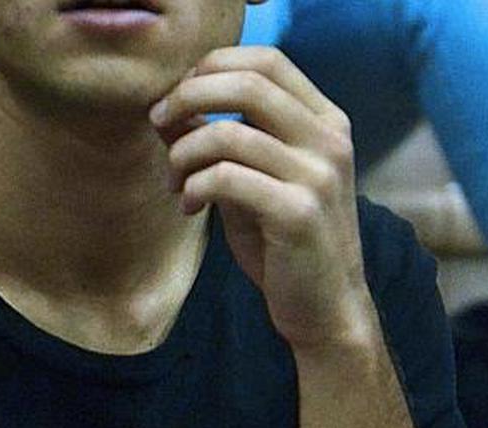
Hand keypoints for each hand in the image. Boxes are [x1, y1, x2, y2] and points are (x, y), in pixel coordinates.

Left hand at [150, 47, 375, 350]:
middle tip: (159, 121)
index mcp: (324, 122)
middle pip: (247, 84)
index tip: (177, 96)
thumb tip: (168, 109)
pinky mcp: (298, 213)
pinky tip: (190, 206)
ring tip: (176, 181)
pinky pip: (227, 178)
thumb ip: (221, 144)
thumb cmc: (283, 241)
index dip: (212, 67)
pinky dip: (195, 186)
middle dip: (188, 96)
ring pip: (228, 134)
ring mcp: (318, 175)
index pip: (267, 61)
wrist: (325, 307)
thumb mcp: (253, 181)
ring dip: (184, 153)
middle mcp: (329, 140)